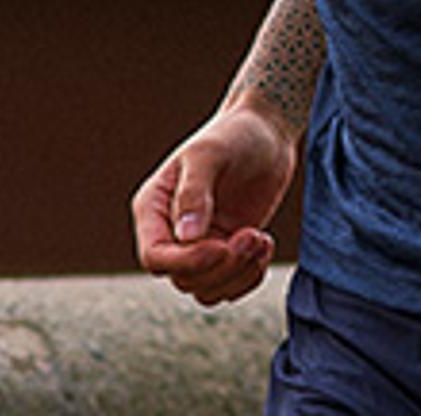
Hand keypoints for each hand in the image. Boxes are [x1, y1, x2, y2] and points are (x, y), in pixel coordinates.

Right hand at [131, 105, 294, 306]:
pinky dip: (250, 277)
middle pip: (184, 278)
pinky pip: (229, 287)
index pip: (155, 256)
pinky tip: (265, 244)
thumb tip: (186, 237)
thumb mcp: (209, 153)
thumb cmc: (233, 134)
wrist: (266, 131)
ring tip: (260, 239)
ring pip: (206, 289)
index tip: (222, 247)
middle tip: (252, 235)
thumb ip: (194, 192)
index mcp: (154, 208)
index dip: (186, 262)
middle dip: (222, 266)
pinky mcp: (226, 250)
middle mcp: (171, 232)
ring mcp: (200, 244)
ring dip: (238, 274)